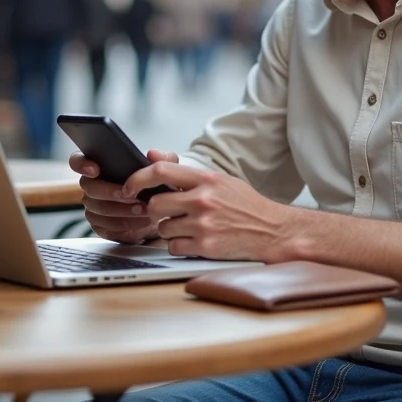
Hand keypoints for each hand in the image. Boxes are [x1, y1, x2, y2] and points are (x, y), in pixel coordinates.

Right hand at [70, 150, 166, 243]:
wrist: (158, 212)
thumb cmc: (153, 186)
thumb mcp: (161, 170)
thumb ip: (161, 159)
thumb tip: (153, 153)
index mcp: (99, 166)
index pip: (77, 160)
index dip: (81, 164)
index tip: (95, 169)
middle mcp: (91, 186)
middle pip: (89, 187)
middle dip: (110, 191)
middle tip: (131, 194)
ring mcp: (93, 207)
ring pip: (99, 209)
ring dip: (122, 210)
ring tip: (144, 209)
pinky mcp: (100, 226)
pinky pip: (106, 227)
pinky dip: (126, 224)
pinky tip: (141, 221)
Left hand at [122, 161, 295, 261]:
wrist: (274, 230)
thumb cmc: (245, 205)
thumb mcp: (220, 180)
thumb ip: (185, 172)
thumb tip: (150, 154)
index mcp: (206, 178)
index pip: (160, 171)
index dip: (137, 179)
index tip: (127, 188)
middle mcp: (203, 199)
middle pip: (155, 204)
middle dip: (156, 212)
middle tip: (169, 214)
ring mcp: (204, 224)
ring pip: (162, 228)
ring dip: (169, 230)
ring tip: (190, 227)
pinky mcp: (205, 246)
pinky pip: (173, 247)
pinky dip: (179, 246)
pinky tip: (195, 241)